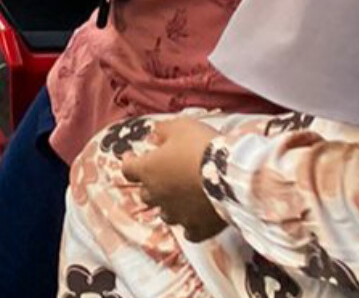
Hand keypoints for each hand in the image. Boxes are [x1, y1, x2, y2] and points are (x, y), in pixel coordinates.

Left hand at [122, 118, 224, 241]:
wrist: (231, 175)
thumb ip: (162, 130)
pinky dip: (190, 225)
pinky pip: (189, 232)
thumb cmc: (201, 147)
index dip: (130, 162)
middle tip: (162, 175)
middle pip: (145, 194)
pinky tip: (195, 219)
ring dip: (170, 205)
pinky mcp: (198, 228)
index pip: (127, 169)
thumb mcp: (180, 127)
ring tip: (181, 197)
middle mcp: (157, 195)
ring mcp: (177, 215)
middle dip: (151, 185)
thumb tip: (154, 134)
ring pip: (166, 214)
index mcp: (148, 170)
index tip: (133, 156)